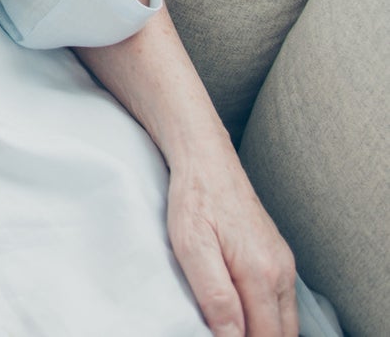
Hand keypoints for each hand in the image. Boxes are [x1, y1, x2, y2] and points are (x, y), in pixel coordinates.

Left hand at [167, 154, 296, 336]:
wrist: (206, 158)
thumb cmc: (194, 198)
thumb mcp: (192, 246)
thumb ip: (215, 295)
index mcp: (261, 273)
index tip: (217, 336)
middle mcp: (281, 271)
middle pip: (281, 334)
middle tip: (222, 332)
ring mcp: (283, 263)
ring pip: (285, 320)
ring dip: (264, 332)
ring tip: (230, 326)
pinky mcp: (278, 256)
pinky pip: (281, 302)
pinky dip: (267, 316)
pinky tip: (242, 312)